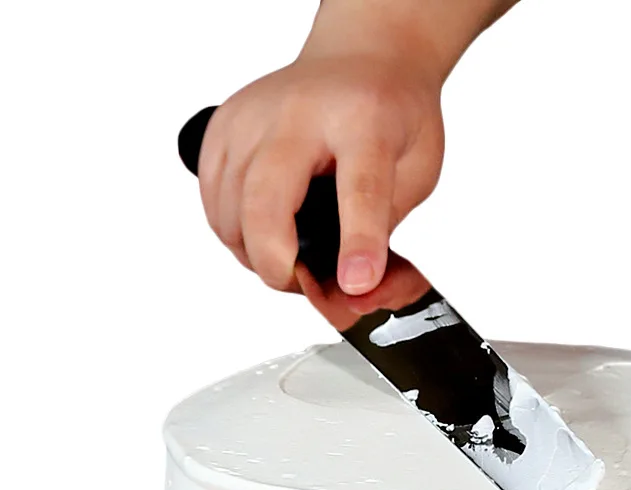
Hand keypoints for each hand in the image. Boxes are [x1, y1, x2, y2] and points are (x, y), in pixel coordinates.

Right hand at [197, 48, 443, 297]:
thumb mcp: (418, 170)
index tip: (356, 284)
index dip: (358, 244)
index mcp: (363, 121)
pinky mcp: (220, 127)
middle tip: (304, 283)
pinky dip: (233, 233)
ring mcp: (251, 118)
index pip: (359, 190)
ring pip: (229, 213)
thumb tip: (356, 291)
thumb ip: (387, 231)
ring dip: (256, 254)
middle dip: (278, 264)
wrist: (361, 58)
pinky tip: (265, 232)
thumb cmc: (391, 115)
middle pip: (266, 203)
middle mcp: (298, 114)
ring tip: (291, 254)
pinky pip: (211, 203)